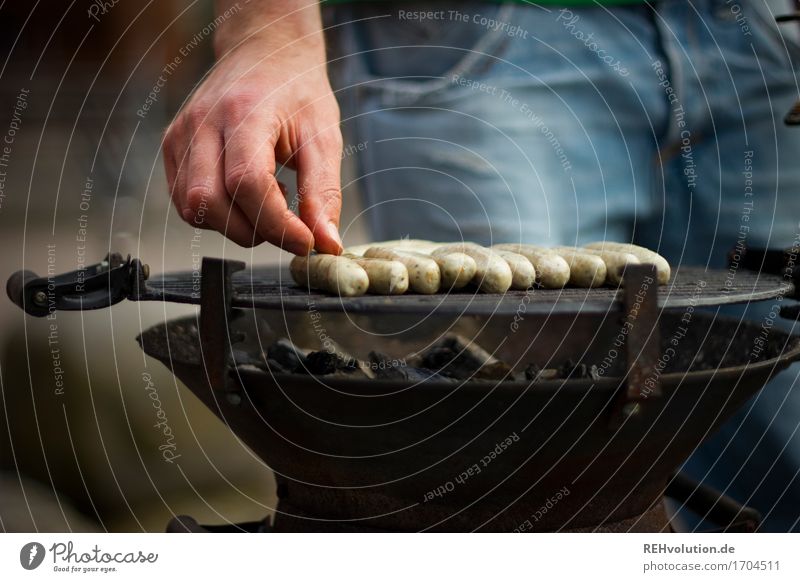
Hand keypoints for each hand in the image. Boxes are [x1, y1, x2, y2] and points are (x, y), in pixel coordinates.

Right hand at [163, 1, 342, 254]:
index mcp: (243, 112)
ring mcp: (180, 135)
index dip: (277, 223)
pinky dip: (217, 216)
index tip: (306, 243)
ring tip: (267, 202)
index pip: (247, 183)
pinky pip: (184, 202)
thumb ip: (324, 194)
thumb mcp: (323, 138)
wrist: (265, 51)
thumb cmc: (296, 92)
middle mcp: (202, 122)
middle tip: (288, 224)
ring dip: (235, 226)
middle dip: (254, 231)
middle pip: (211, 202)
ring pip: (193, 209)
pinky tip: (245, 196)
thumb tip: (327, 245)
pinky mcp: (172, 148)